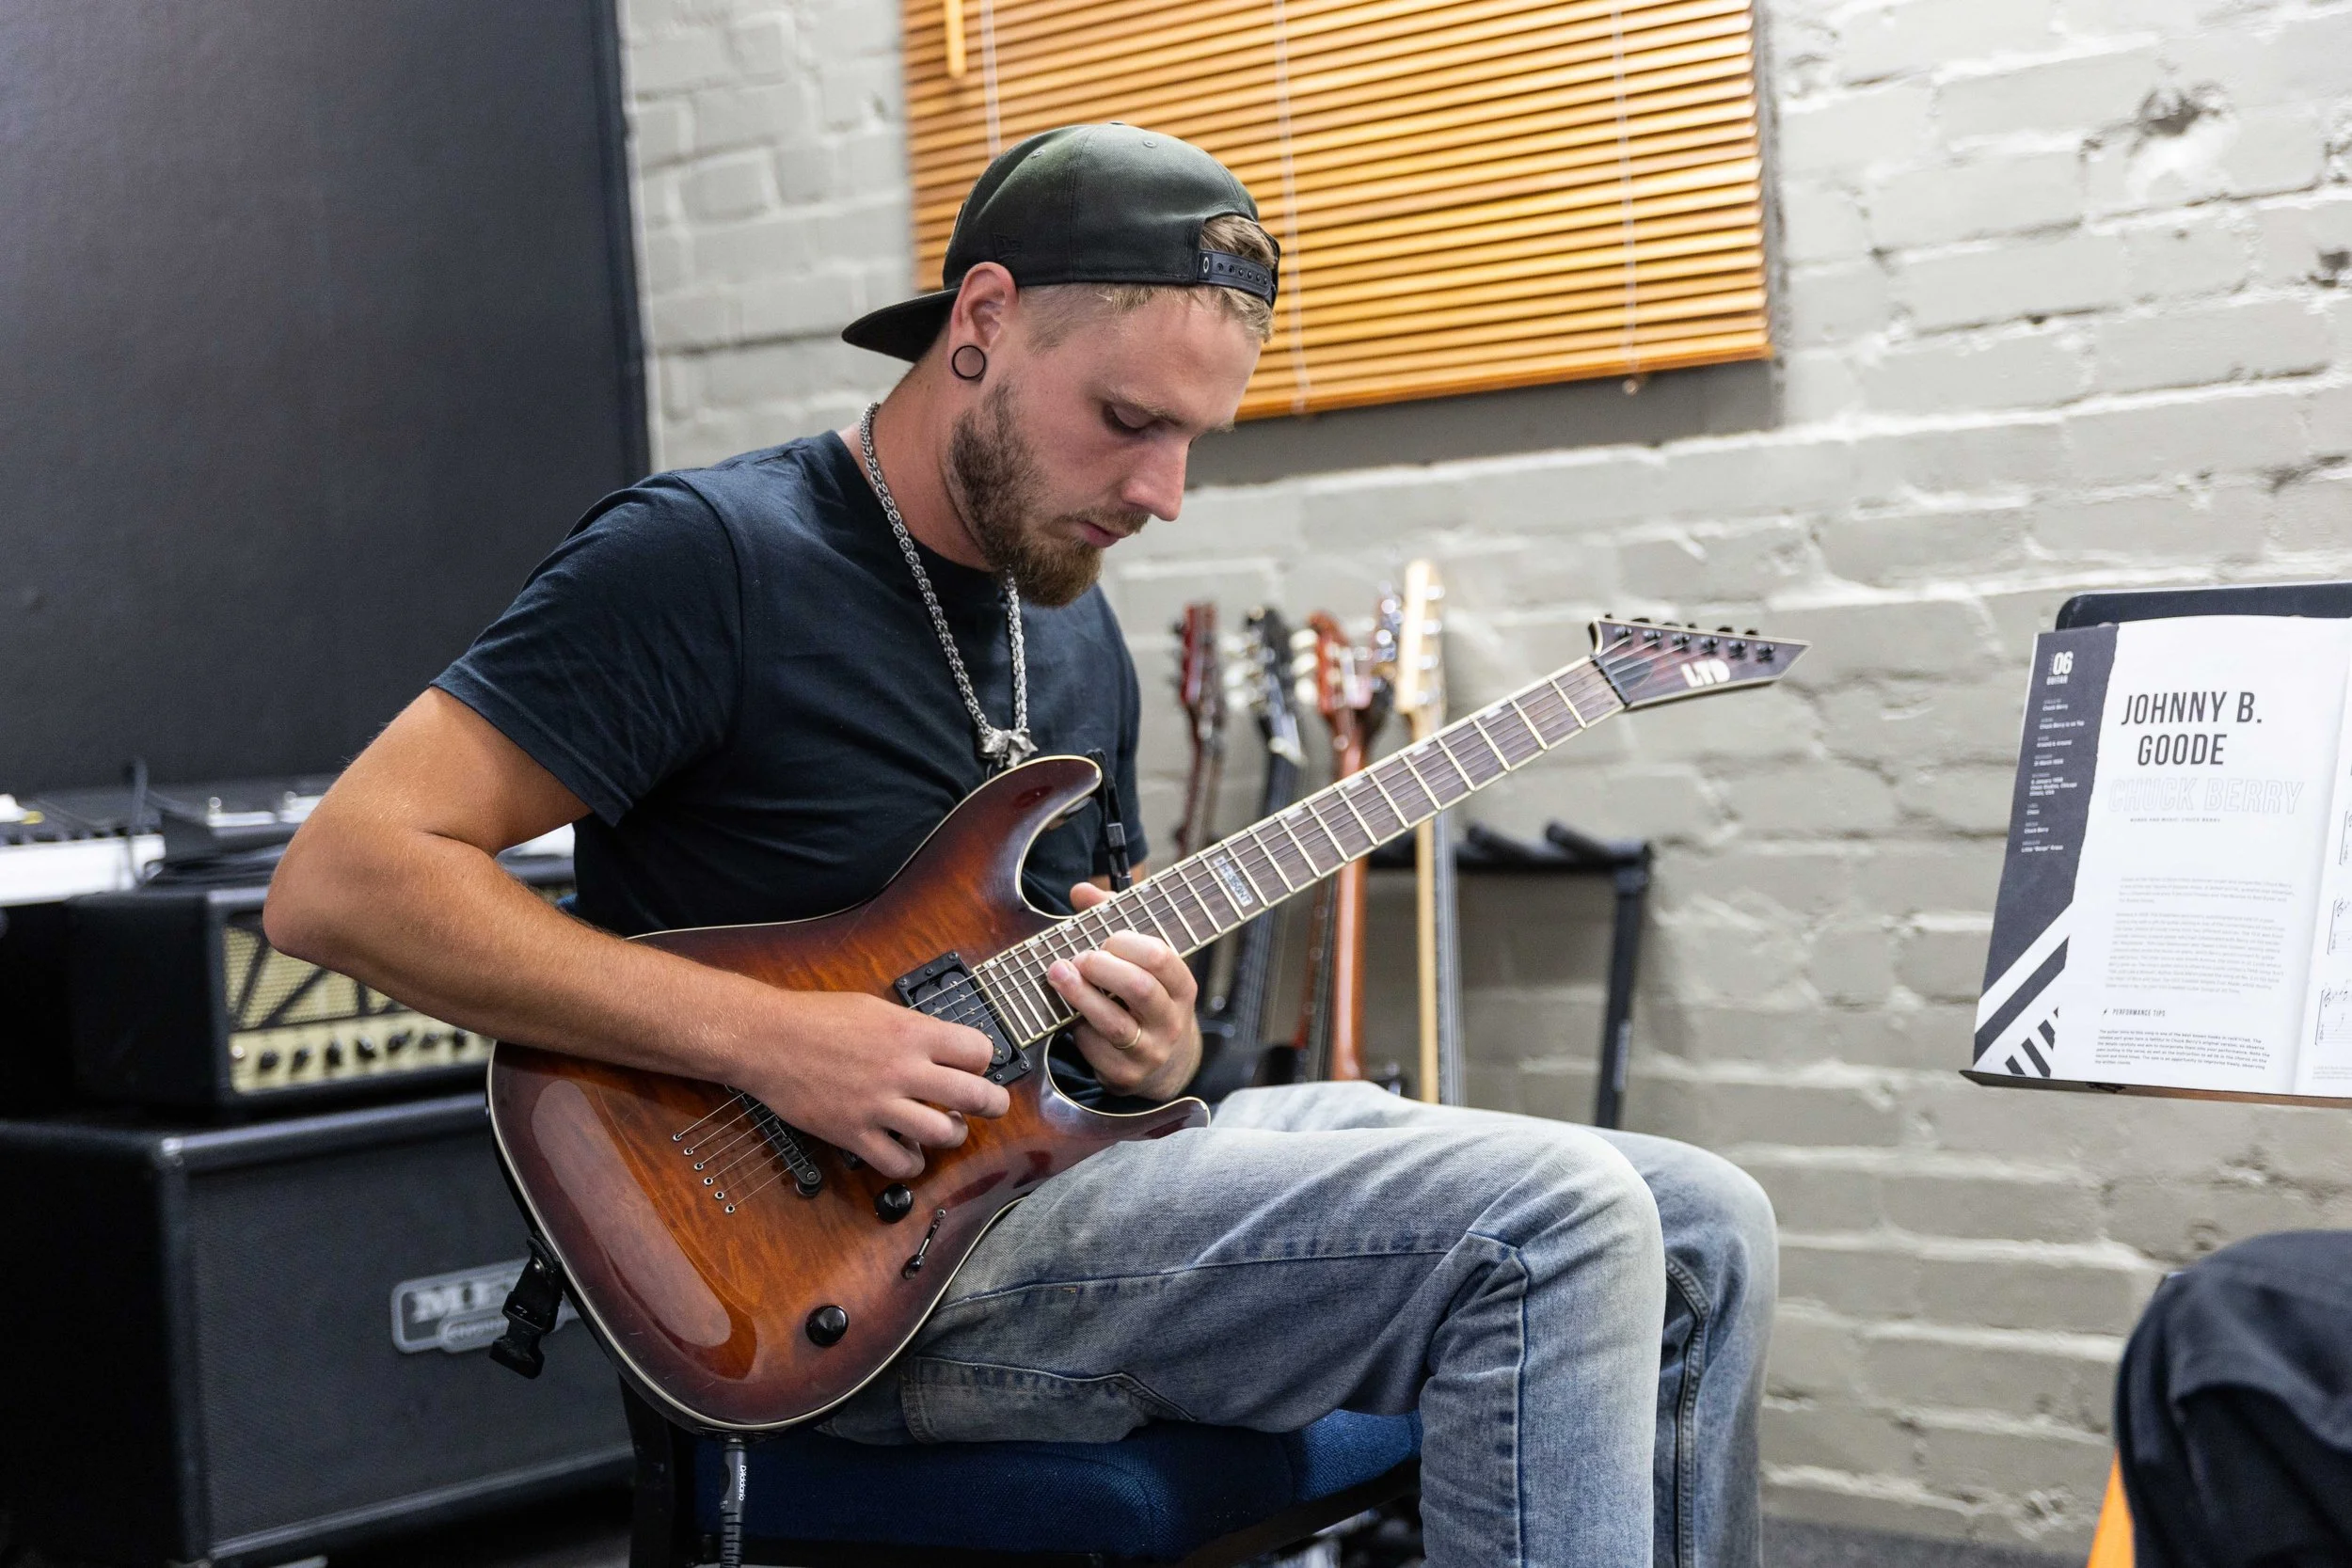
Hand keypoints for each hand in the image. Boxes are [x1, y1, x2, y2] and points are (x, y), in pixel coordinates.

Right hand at [726, 989, 1009, 1180]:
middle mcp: (902, 1069)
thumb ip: (913, 1029)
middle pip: (974, 1095)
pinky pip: (899, 1163)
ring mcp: (879, 1105)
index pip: (978, 1051)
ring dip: (953, 1134)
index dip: (982, 1060)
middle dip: (993, 1103)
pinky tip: (909, 1152)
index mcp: (911, 1032)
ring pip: (943, 1134)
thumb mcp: (876, 1008)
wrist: (767, 1040)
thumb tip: (943, 1047)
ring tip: (947, 1128)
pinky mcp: (854, 1133)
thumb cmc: (816, 1018)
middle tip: (993, 1105)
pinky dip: (912, 1163)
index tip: (976, 1065)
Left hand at [1049, 882, 1200, 1098]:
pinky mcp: (1124, 1075)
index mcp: (1182, 987)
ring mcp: (1149, 1051)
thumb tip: (1081, 891)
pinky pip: (1094, 1048)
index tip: (1108, 938)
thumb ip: (1113, 921)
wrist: (1163, 1063)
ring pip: (1112, 1022)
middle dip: (1102, 967)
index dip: (1128, 943)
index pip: (1161, 958)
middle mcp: (1171, 1020)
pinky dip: (1077, 1028)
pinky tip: (1070, 1015)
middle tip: (1081, 958)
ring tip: (1058, 973)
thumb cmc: (1146, 997)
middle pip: (1138, 988)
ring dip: (1079, 994)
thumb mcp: (1143, 963)